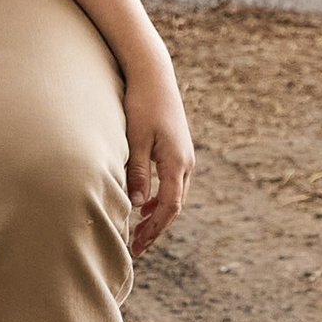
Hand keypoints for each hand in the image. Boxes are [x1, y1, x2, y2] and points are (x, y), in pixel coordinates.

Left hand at [123, 51, 194, 255]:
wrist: (154, 75)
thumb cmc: (141, 104)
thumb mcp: (135, 139)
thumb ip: (137, 172)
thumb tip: (137, 205)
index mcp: (177, 162)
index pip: (169, 207)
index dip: (154, 230)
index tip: (138, 246)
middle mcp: (186, 162)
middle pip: (175, 205)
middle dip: (157, 228)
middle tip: (137, 246)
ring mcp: (184, 155)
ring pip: (176, 194)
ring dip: (159, 214)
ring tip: (140, 230)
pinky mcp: (178, 148)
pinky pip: (173, 182)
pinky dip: (161, 197)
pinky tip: (145, 202)